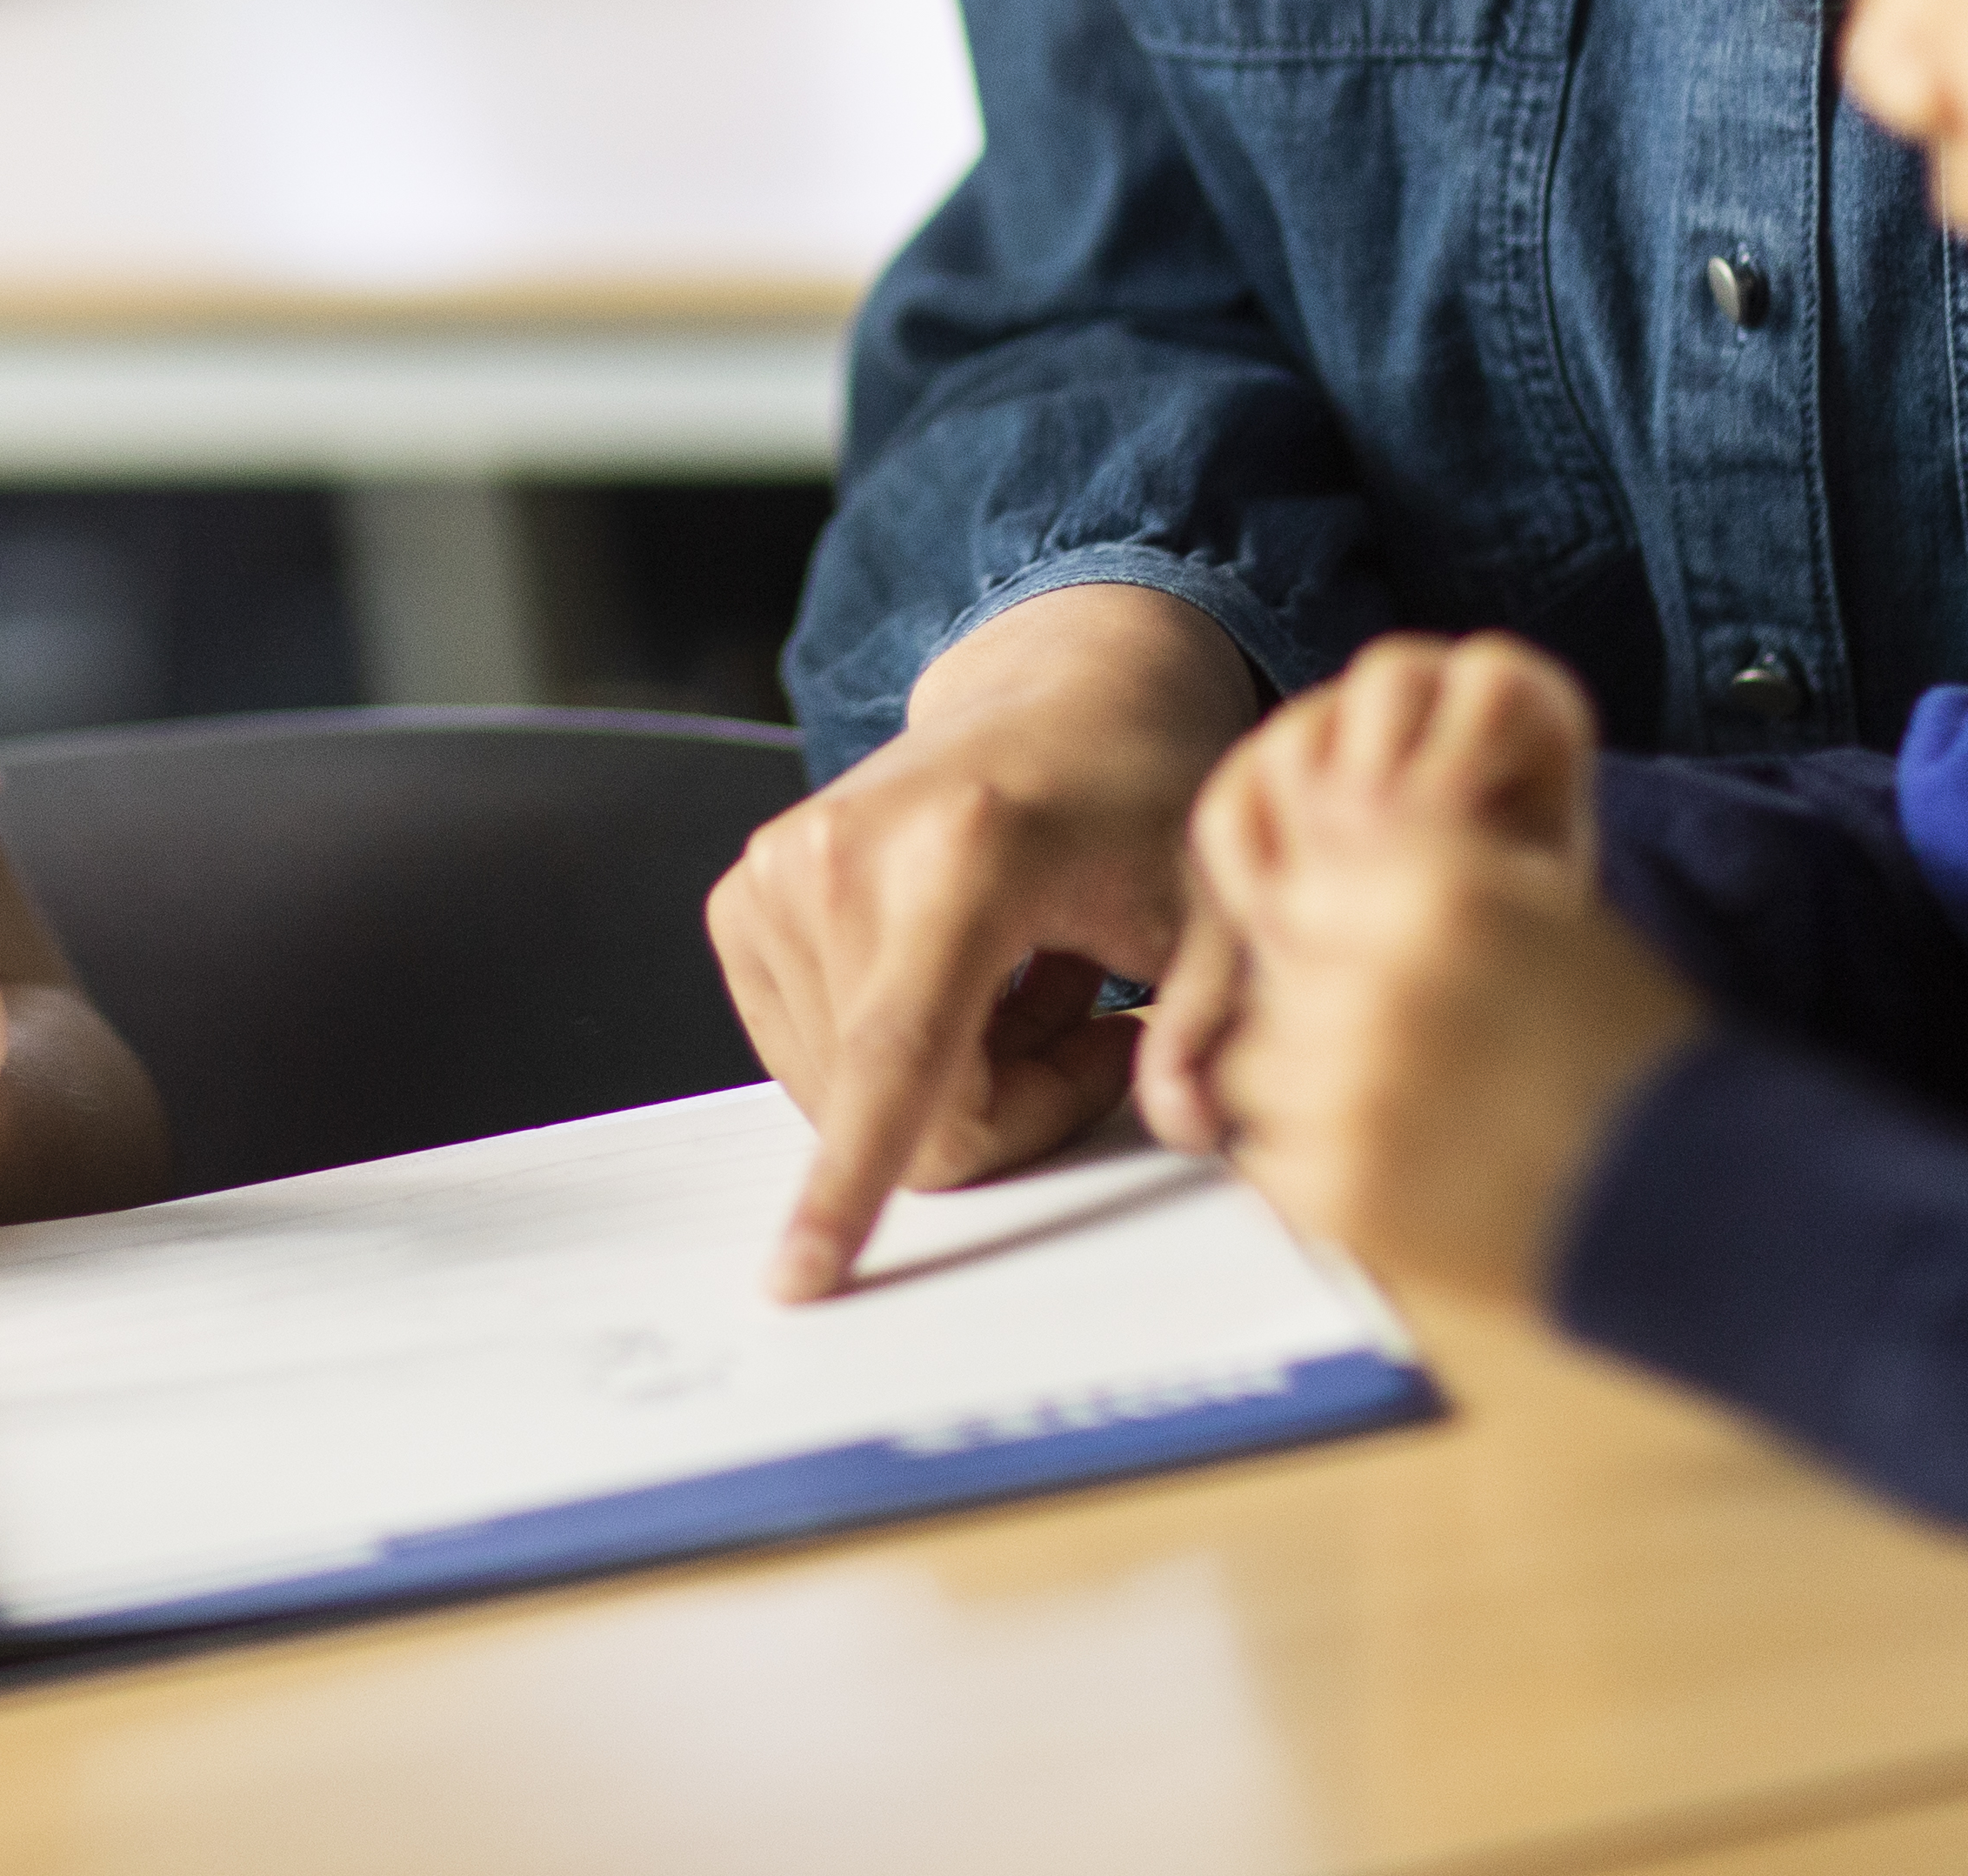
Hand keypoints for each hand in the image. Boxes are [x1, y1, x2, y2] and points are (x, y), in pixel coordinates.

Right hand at [710, 584, 1266, 1301]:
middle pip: (904, 1107)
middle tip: (1088, 1020)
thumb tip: (1190, 1126)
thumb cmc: (1147, 796)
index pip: (900, 1055)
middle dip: (1009, 1106)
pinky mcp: (746, 895)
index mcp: (962, 857)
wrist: (1065, 689)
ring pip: (852, 1097)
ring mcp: (779, 872)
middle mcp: (843, 857)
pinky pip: (814, 1057)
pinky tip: (965, 970)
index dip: (853, 1181)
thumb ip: (1211, 1017)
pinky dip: (895, 1048)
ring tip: (1029, 978)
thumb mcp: (1221, 905)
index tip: (797, 1278)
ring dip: (956, 1078)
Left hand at [1187, 635, 1701, 1311]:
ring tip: (1409, 1114)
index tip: (1380, 964)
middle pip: (1286, 968)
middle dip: (1330, 1001)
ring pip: (1261, 1062)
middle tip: (1411, 1052)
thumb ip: (1429, 877)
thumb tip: (1326, 846)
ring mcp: (1345, 1088)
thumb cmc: (1628, 1054)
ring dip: (1313, 1081)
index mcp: (1433, 889)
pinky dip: (1320, 1162)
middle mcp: (1375, 976)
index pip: (1315, 877)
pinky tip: (1403, 1168)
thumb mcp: (1542, 915)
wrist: (1695, 1204)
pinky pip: (1271, 1156)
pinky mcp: (1334, 1188)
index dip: (1346, 926)